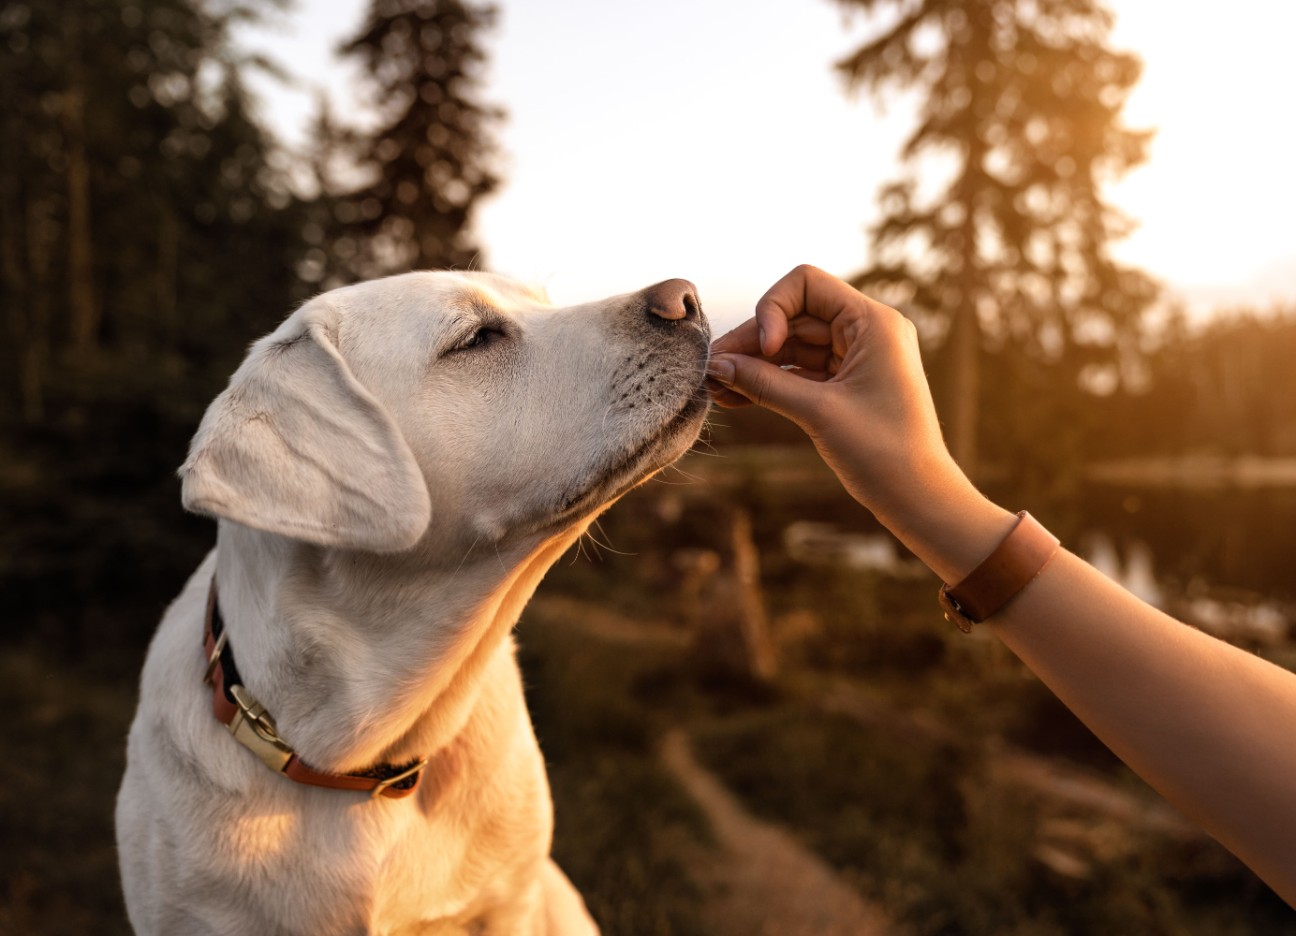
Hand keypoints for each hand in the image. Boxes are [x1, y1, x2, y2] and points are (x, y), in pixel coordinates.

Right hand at [707, 265, 986, 546]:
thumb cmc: (882, 452)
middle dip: (752, 342)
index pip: (807, 284)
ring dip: (755, 365)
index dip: (773, 309)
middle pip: (794, 317)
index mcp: (873, 322)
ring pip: (793, 346)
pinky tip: (735, 397)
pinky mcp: (847, 385)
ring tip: (715, 388)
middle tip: (711, 369)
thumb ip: (764, 383)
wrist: (918, 498)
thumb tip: (716, 365)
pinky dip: (770, 382)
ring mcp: (856, 357)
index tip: (765, 349)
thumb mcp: (817, 412)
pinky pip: (800, 372)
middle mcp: (867, 331)